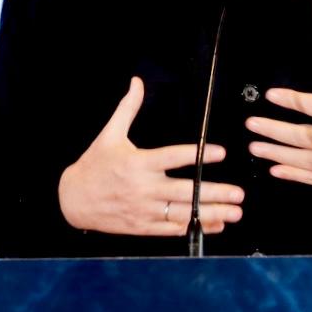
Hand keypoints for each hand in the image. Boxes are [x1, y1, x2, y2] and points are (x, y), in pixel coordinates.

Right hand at [58, 77, 244, 235]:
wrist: (72, 201)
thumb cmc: (94, 165)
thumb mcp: (108, 135)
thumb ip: (127, 109)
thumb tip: (137, 82)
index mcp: (138, 163)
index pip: (173, 158)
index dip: (198, 155)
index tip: (221, 153)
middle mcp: (143, 188)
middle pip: (184, 191)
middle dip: (215, 193)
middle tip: (239, 192)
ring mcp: (144, 210)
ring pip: (183, 213)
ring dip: (212, 213)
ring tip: (235, 211)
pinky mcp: (143, 227)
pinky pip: (173, 229)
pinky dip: (195, 227)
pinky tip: (216, 224)